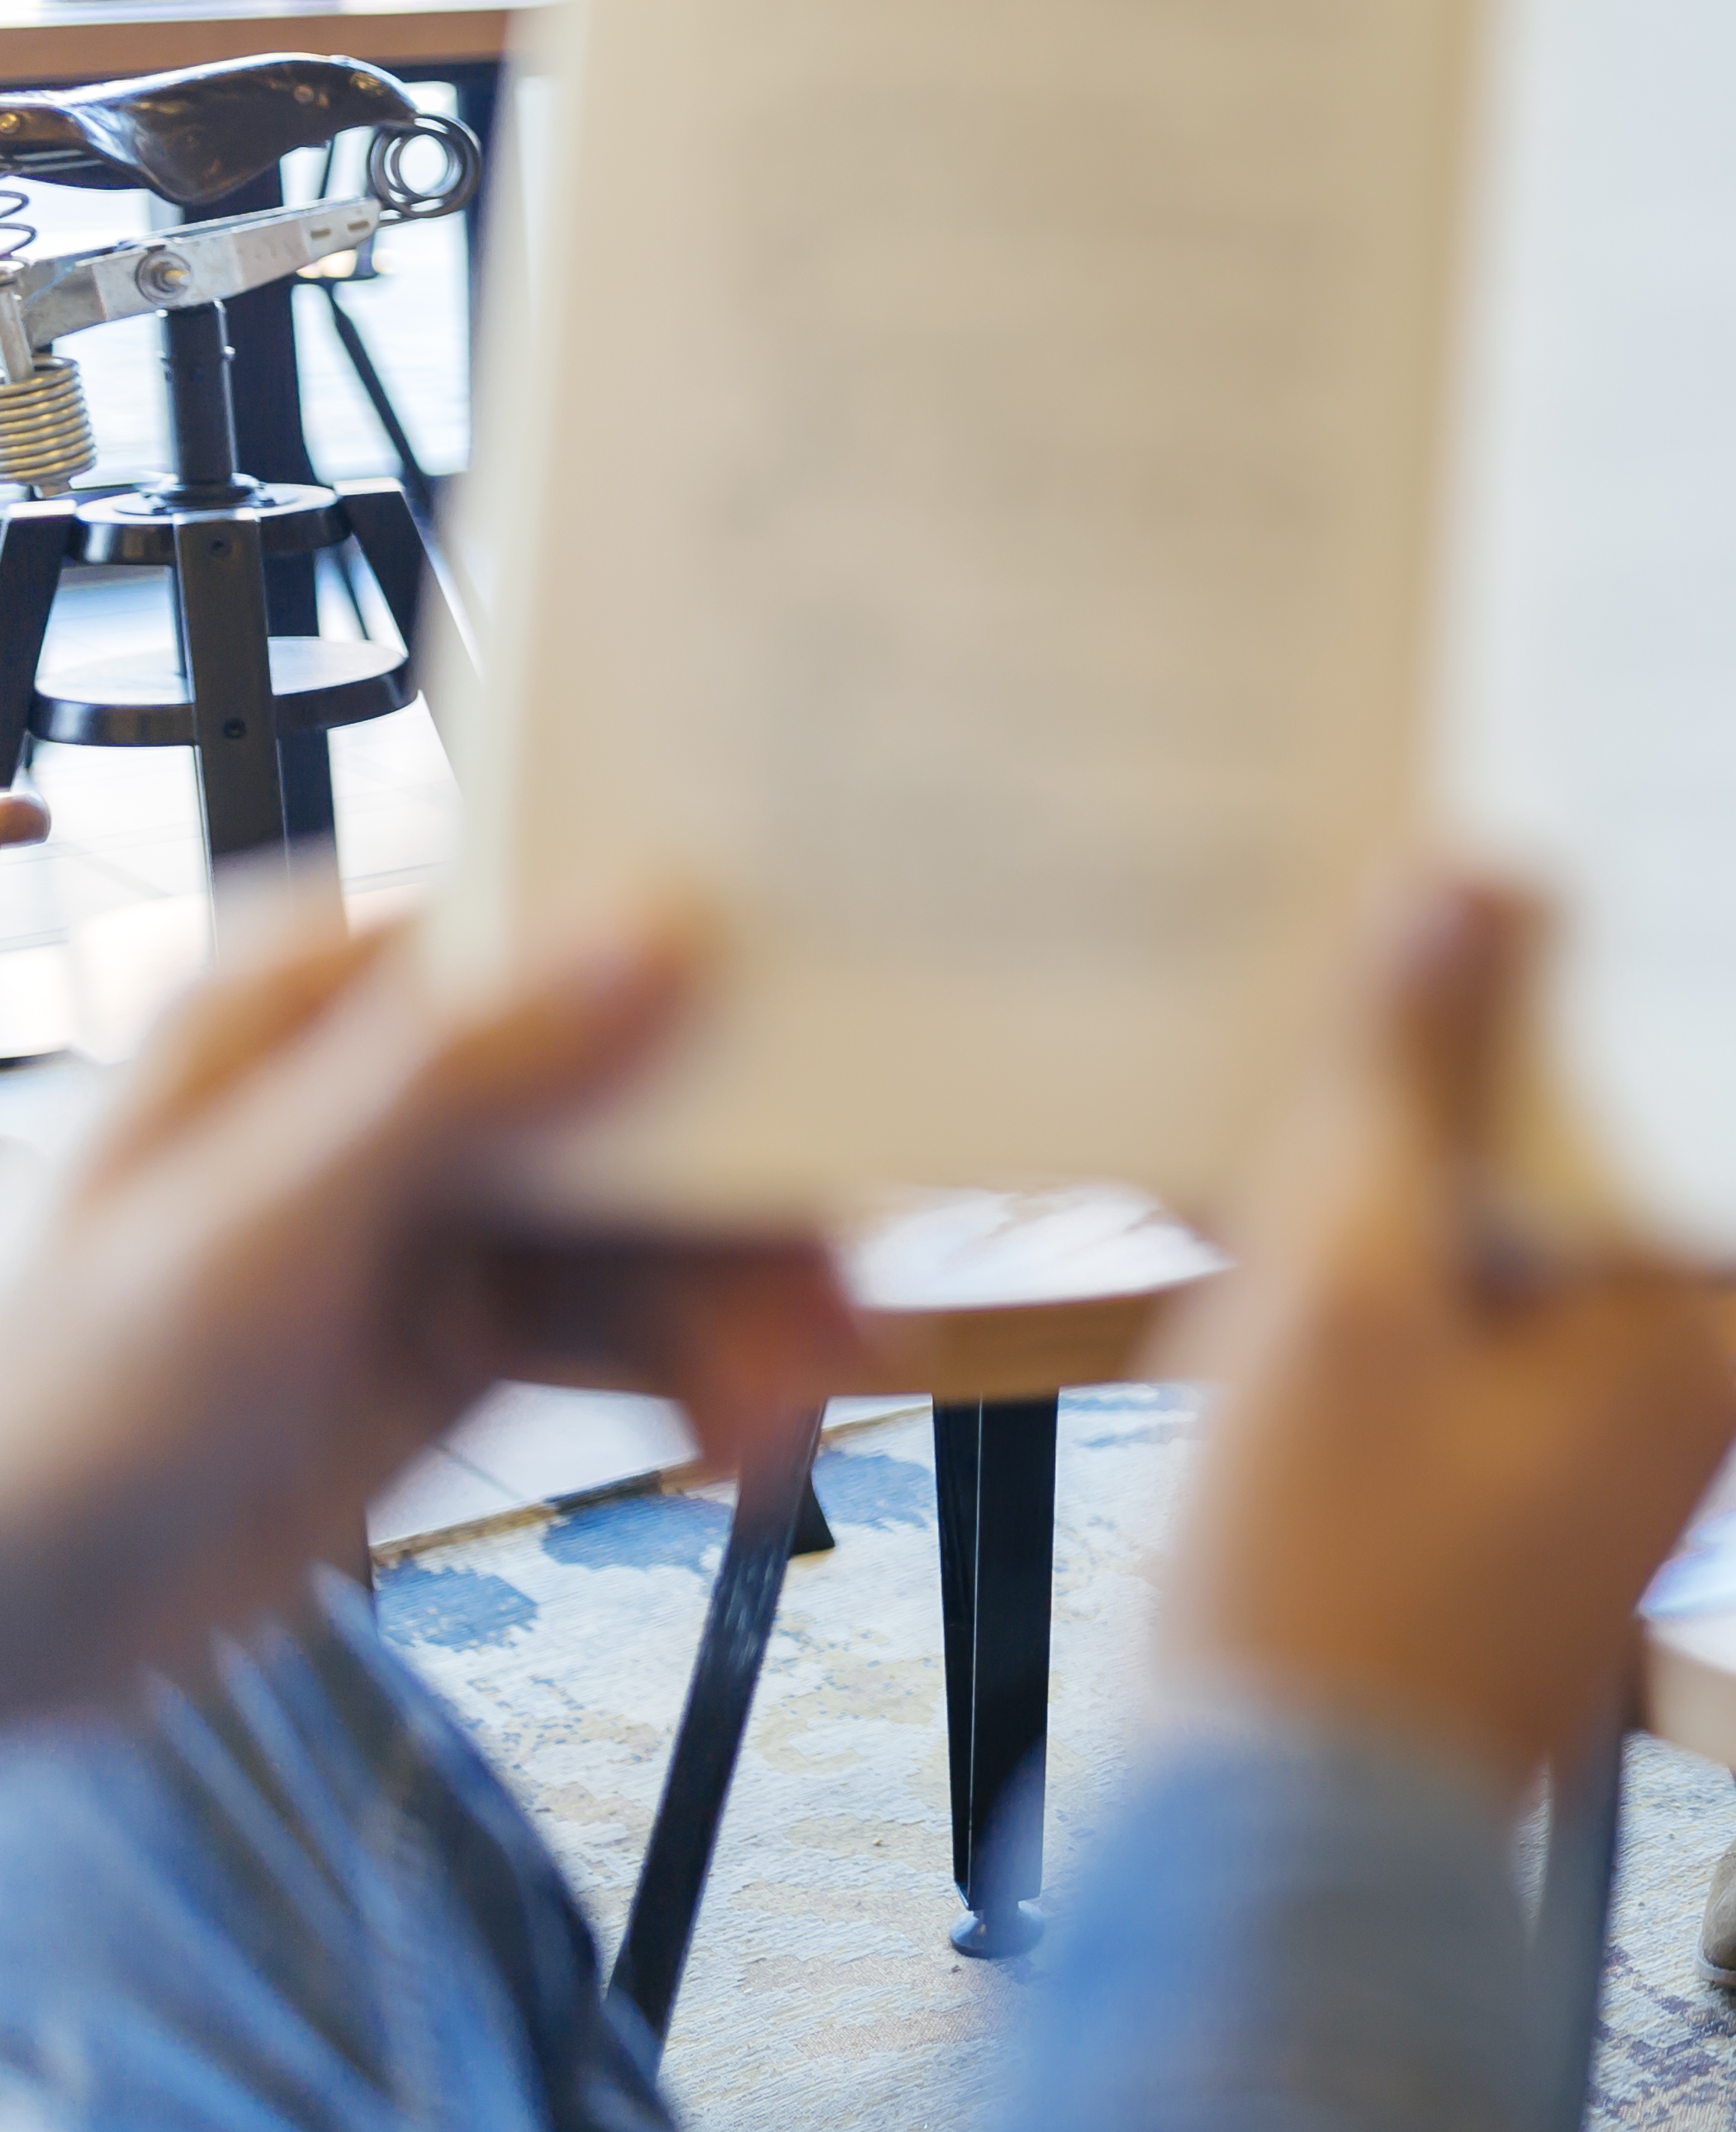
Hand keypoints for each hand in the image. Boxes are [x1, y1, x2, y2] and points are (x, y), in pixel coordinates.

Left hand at [0, 899, 853, 1721]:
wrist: (5, 1622)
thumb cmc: (54, 1409)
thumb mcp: (256, 1229)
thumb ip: (451, 1078)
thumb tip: (639, 930)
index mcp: (321, 994)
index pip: (562, 927)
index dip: (717, 968)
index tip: (837, 1036)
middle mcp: (398, 1077)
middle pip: (645, 1088)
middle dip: (745, 1202)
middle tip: (825, 1295)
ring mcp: (444, 1201)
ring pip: (656, 1219)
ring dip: (733, 1310)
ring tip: (770, 1410)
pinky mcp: (475, 1316)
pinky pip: (629, 1317)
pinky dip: (693, 1371)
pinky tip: (725, 1432)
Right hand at [1156, 873, 1735, 1794]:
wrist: (1270, 1853)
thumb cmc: (1315, 1586)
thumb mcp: (1344, 1281)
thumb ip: (1410, 1072)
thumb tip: (1478, 868)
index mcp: (1684, 1324)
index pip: (1661, 1080)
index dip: (1569, 966)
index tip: (1505, 862)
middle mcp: (1684, 1387)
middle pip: (1586, 1157)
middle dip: (1466, 1074)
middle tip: (1374, 964)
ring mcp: (1606, 1459)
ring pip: (1516, 1245)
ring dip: (1412, 1179)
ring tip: (1305, 1121)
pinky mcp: (1520, 1508)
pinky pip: (1478, 1340)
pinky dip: (1397, 1288)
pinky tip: (1292, 1273)